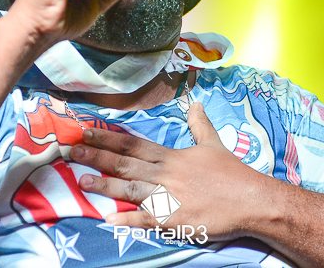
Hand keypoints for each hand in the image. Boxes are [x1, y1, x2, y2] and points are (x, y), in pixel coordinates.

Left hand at [71, 102, 270, 240]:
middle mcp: (166, 173)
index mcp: (172, 156)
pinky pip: (147, 220)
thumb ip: (200, 124)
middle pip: (125, 163)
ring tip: (81, 182)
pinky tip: (109, 220)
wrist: (251, 200)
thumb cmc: (232, 173)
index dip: (108, 137)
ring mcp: (169, 197)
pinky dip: (128, 220)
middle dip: (97, 156)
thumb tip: (195, 103)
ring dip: (105, 186)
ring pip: (130, 189)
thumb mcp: (214, 144)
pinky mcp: (174, 220)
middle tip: (72, 151)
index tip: (87, 131)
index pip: (133, 144)